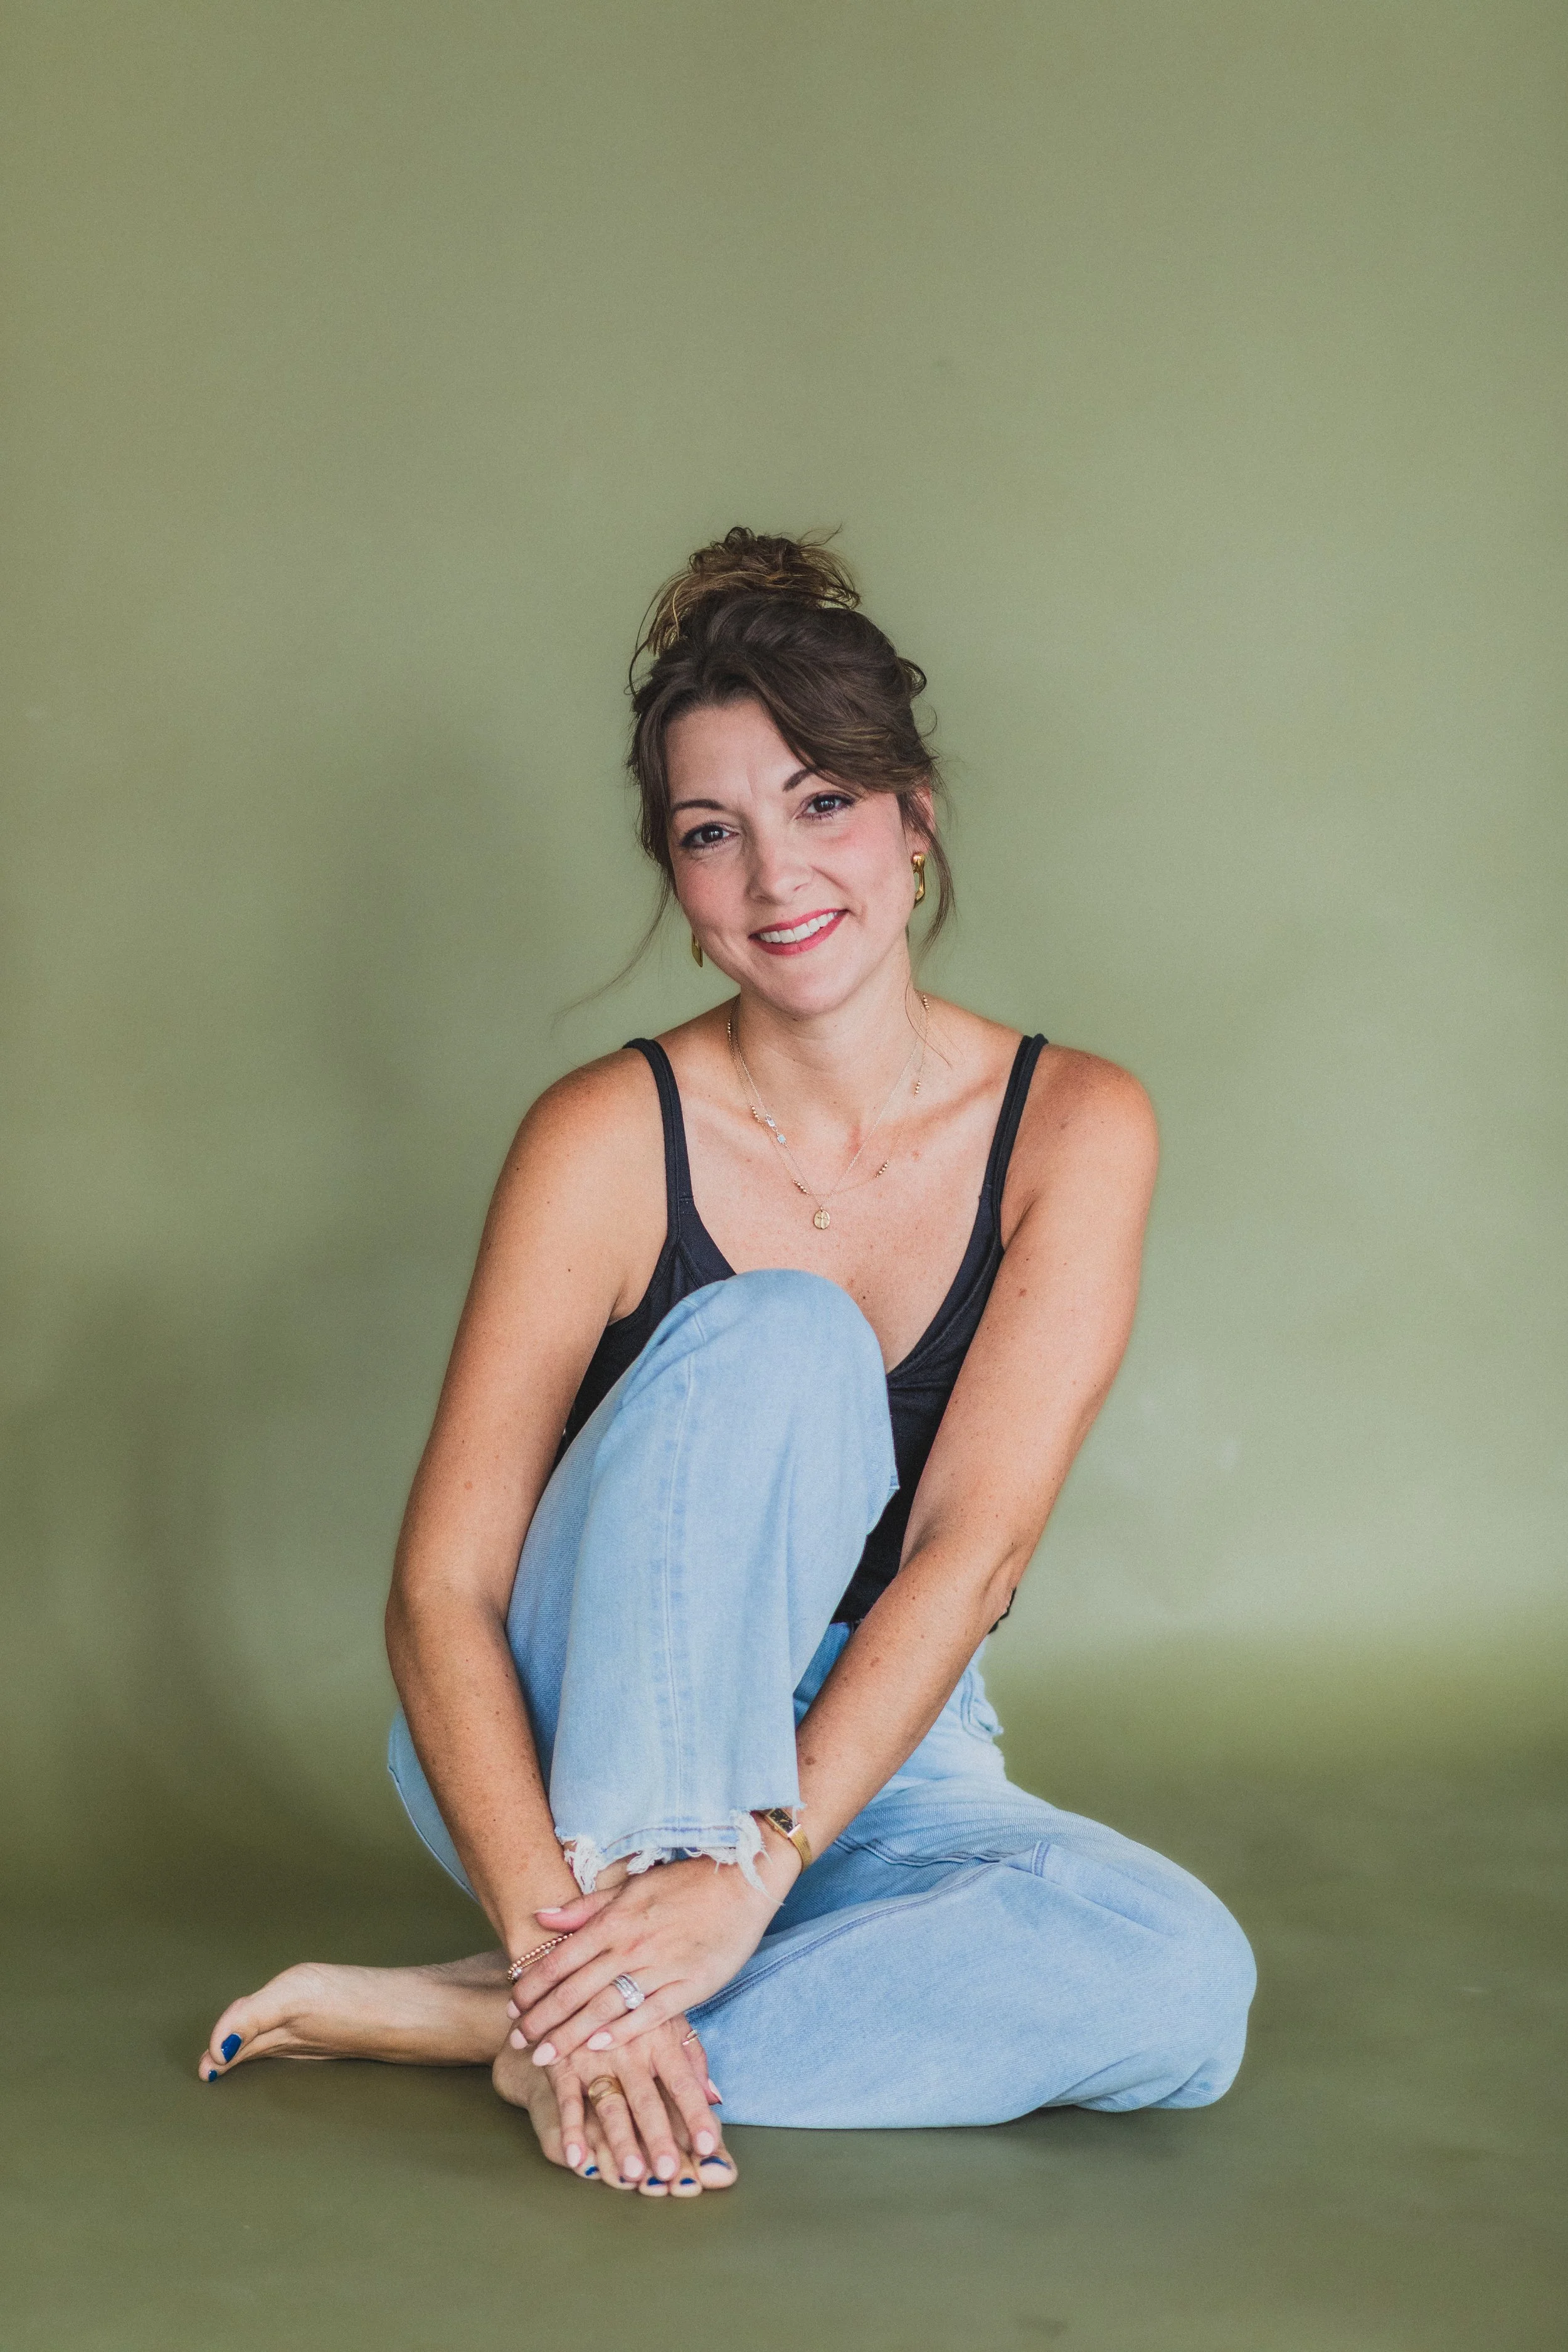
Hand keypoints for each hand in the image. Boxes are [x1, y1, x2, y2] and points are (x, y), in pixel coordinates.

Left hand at [511, 1845, 795, 2069]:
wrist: (742, 1881)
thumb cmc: (685, 1882)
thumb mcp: (631, 1886)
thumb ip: (584, 1908)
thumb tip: (541, 1917)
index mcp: (615, 1921)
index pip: (562, 1959)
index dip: (534, 1986)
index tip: (512, 2007)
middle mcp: (632, 1946)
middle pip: (576, 1989)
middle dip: (543, 2018)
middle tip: (518, 2042)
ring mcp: (661, 1967)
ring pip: (606, 2006)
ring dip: (571, 2033)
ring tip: (546, 2056)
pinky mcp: (690, 1985)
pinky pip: (650, 2014)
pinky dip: (622, 2032)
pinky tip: (598, 2048)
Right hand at [543, 2019, 728, 2192]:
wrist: (575, 1986)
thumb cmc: (632, 2013)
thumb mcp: (666, 2022)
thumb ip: (692, 2060)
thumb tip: (715, 2099)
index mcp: (660, 2037)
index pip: (682, 2082)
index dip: (695, 2113)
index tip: (708, 2146)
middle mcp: (629, 2047)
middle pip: (646, 2098)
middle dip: (657, 2135)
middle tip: (668, 2171)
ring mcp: (594, 2055)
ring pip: (610, 2103)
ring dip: (620, 2139)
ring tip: (630, 2174)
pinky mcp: (564, 2063)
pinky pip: (568, 2101)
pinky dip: (571, 2130)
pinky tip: (578, 2159)